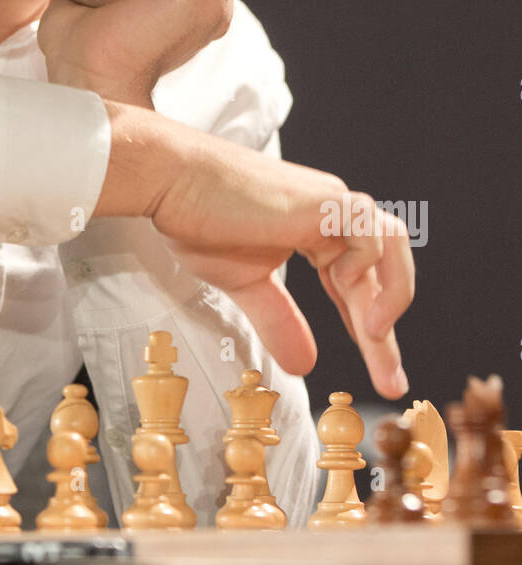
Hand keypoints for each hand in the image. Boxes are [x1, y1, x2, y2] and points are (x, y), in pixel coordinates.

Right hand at [141, 123, 413, 399]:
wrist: (172, 182)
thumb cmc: (198, 220)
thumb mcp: (245, 284)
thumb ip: (278, 319)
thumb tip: (304, 366)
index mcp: (315, 229)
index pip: (356, 283)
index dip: (367, 327)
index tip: (378, 371)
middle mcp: (330, 213)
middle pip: (380, 273)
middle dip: (385, 333)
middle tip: (390, 382)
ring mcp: (329, 203)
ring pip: (391, 244)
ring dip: (392, 297)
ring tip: (376, 337)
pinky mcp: (323, 200)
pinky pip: (370, 233)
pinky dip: (367, 265)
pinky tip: (344, 288)